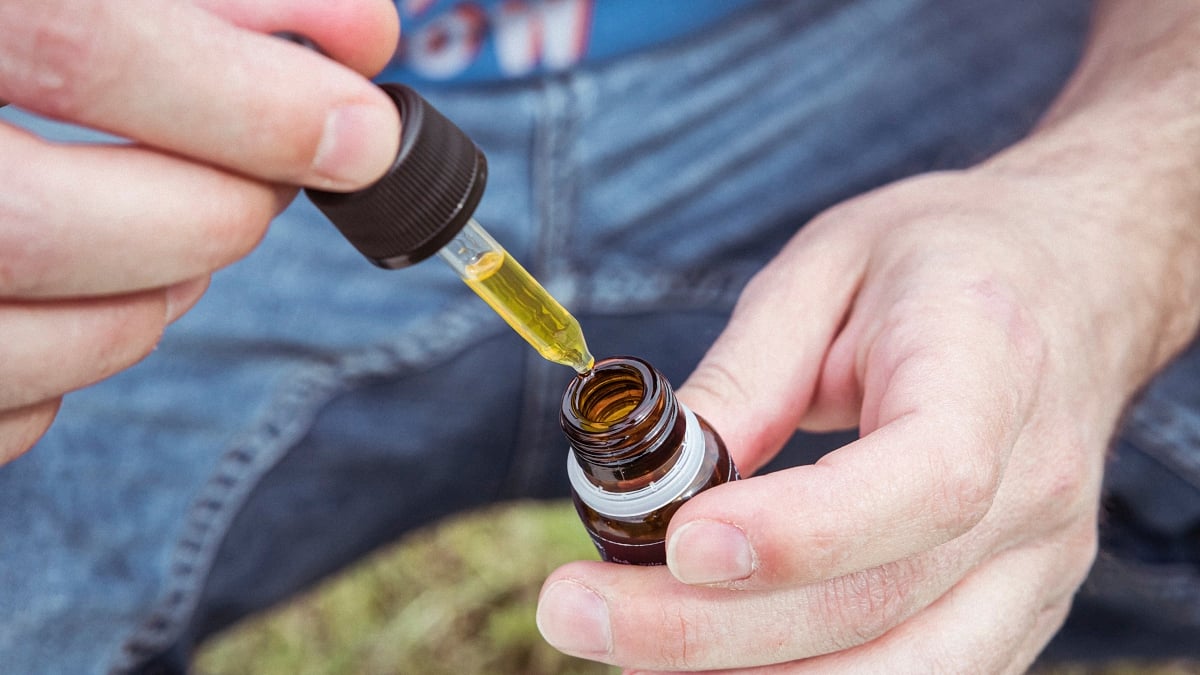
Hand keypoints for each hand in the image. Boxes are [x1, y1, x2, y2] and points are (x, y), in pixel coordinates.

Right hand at [0, 0, 399, 463]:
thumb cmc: (30, 30)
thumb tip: (361, 40)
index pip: (80, 37)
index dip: (248, 100)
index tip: (360, 131)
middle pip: (44, 225)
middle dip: (211, 213)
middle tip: (270, 181)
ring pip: (38, 342)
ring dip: (161, 288)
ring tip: (186, 220)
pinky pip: (14, 412)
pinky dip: (86, 356)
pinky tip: (94, 282)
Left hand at [535, 121, 1199, 671]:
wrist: (1074, 283)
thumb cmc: (944, 260)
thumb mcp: (830, 266)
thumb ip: (748, 371)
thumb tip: (656, 479)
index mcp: (993, 372)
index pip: (926, 482)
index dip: (802, 532)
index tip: (680, 543)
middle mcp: (1034, 494)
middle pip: (880, 605)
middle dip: (710, 632)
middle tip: (576, 614)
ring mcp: (1036, 570)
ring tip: (621, 640)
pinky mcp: (1015, 611)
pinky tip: (712, 655)